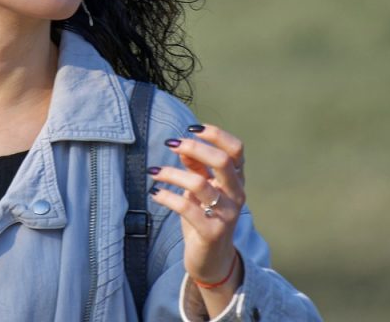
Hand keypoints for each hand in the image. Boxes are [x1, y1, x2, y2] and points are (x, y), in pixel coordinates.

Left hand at [148, 124, 246, 312]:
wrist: (212, 260)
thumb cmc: (205, 218)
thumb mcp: (201, 190)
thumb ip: (196, 168)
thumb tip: (182, 145)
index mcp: (236, 181)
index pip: (236, 149)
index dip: (216, 134)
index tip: (191, 128)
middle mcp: (236, 195)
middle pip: (223, 161)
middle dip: (194, 148)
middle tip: (171, 144)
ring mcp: (226, 214)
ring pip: (199, 184)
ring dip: (172, 173)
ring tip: (154, 172)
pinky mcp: (211, 231)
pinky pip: (186, 208)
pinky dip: (166, 196)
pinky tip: (155, 193)